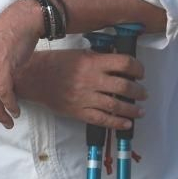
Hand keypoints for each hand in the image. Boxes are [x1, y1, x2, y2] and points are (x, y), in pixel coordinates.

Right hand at [17, 49, 146, 131]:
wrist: (34, 78)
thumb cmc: (56, 63)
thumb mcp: (80, 54)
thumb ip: (99, 59)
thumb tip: (119, 64)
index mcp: (92, 62)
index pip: (124, 63)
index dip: (137, 68)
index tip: (140, 73)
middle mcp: (91, 80)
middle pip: (124, 87)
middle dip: (138, 92)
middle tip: (143, 94)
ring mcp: (85, 97)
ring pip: (115, 105)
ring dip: (132, 109)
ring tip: (140, 111)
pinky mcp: (78, 111)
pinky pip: (101, 119)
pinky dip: (116, 123)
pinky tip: (126, 123)